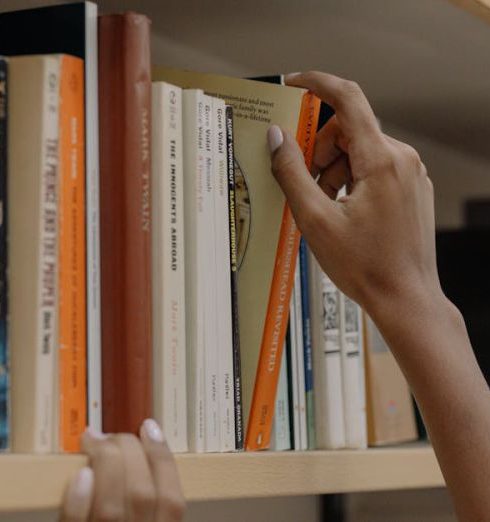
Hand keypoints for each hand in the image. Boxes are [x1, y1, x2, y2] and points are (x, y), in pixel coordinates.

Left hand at [60, 419, 184, 521]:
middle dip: (129, 452)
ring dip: (104, 466)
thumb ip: (151, 493)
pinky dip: (78, 499)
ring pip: (111, 506)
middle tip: (114, 435)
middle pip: (142, 494)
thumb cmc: (122, 521)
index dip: (162, 457)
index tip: (149, 428)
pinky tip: (79, 476)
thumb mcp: (147, 516)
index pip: (171, 497)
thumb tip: (146, 441)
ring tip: (93, 443)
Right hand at [268, 71, 441, 316]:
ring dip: (335, 170)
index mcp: (382, 160)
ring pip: (361, 151)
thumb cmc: (364, 266)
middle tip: (305, 184)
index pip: (348, 99)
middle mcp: (402, 159)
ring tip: (325, 207)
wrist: (405, 299)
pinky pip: (375, 168)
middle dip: (320, 151)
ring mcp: (411, 174)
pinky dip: (352, 180)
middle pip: (350, 131)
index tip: (294, 85)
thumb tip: (276, 137)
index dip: (317, 85)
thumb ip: (291, 173)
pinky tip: (343, 211)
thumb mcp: (315, 219)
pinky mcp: (411, 189)